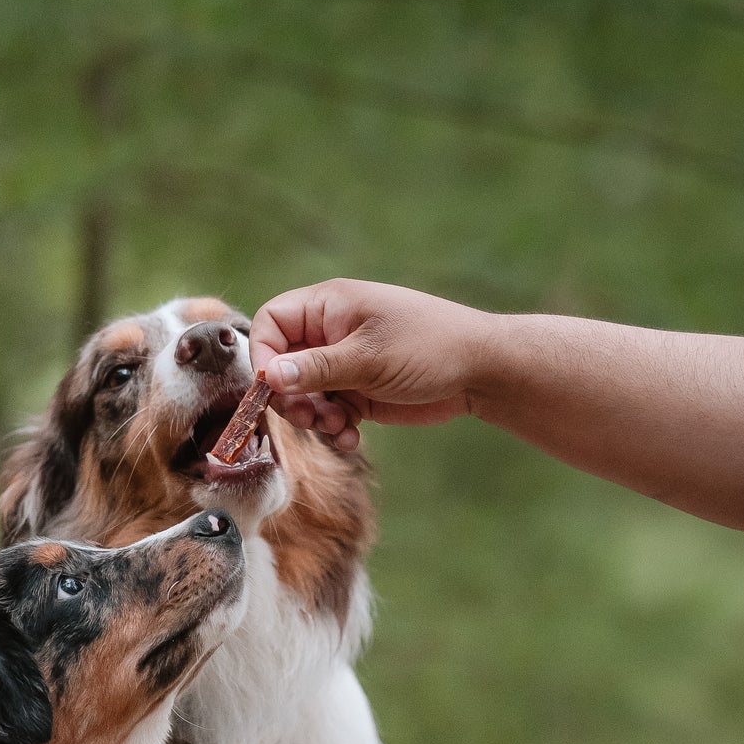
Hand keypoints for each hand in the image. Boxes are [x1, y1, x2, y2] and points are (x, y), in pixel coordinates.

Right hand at [249, 279, 496, 450]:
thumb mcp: (369, 357)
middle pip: (281, 365)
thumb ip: (316, 368)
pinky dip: (334, 428)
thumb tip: (267, 377)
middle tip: (309, 416)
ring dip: (313, 418)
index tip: (273, 388)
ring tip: (338, 427)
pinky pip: (328, 413)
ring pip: (303, 395)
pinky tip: (352, 437)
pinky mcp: (357, 392)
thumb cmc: (429, 347)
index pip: (271, 323)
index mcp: (329, 306)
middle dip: (291, 397)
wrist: (480, 372)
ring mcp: (344, 364)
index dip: (264, 356)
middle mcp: (331, 333)